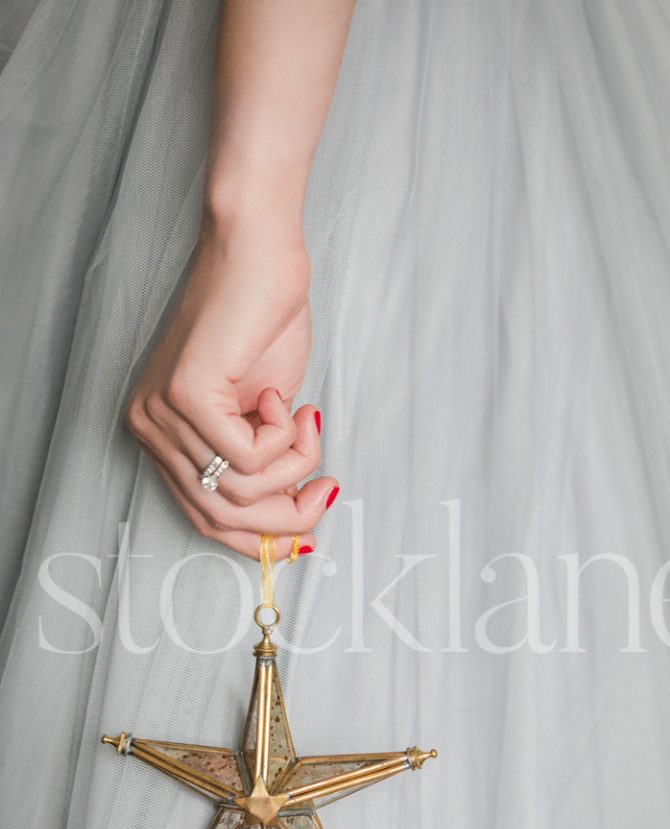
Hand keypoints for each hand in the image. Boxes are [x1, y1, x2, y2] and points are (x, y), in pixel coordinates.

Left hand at [125, 225, 337, 561]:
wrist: (261, 253)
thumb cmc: (264, 322)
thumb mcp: (265, 417)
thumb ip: (264, 469)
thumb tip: (291, 525)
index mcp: (159, 435)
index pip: (204, 518)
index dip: (261, 539)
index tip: (307, 533)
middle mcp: (149, 428)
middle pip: (221, 518)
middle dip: (288, 517)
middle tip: (325, 488)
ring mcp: (163, 413)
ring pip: (243, 492)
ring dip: (296, 465)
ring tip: (305, 421)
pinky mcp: (188, 396)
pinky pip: (253, 459)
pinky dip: (287, 438)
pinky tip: (288, 400)